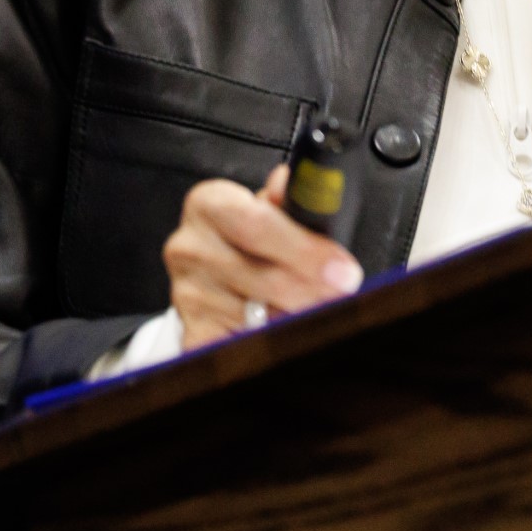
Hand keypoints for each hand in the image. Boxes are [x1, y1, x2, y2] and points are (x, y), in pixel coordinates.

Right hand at [164, 164, 364, 347]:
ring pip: (256, 315)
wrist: (208, 264)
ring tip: (318, 310)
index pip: (257, 225)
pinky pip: (235, 344)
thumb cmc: (243, 234)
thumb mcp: (264, 205)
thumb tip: (291, 186)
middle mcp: (191, 246)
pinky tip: (285, 331)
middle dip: (312, 289)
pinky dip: (266, 341)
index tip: (342, 269)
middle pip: (263, 276)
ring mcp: (188, 290)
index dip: (305, 250)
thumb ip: (286, 202)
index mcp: (209, 204)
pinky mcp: (193, 328)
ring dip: (295, 317)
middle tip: (344, 293)